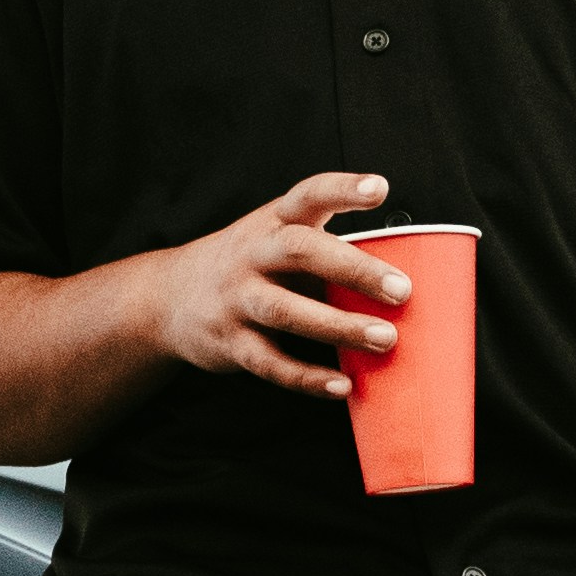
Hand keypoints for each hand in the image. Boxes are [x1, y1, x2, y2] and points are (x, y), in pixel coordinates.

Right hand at [156, 169, 412, 402]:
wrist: (170, 296)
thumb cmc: (251, 266)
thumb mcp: (277, 240)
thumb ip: (327, 251)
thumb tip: (405, 278)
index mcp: (273, 221)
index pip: (308, 195)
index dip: (342, 189)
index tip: (378, 188)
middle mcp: (253, 253)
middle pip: (299, 250)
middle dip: (353, 269)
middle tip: (402, 290)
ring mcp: (237, 298)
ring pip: (285, 310)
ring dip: (338, 326)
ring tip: (385, 340)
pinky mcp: (230, 341)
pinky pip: (270, 362)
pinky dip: (307, 377)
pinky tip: (342, 386)